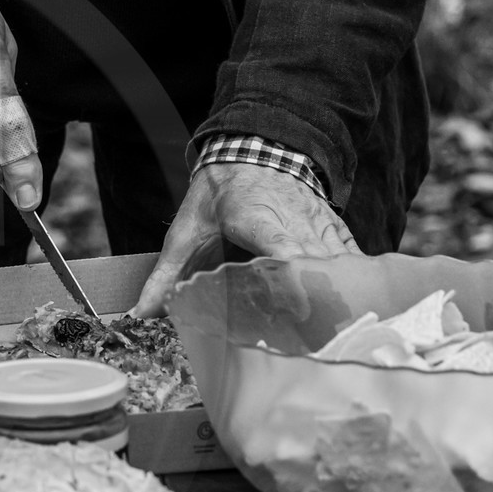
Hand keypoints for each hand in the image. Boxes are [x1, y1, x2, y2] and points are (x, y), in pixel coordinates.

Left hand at [131, 163, 361, 316]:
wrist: (256, 149)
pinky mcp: (335, 230)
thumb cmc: (217, 194)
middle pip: (315, 265)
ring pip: (340, 265)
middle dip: (315, 303)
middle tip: (311, 343)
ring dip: (337, 299)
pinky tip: (353, 316)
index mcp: (255, 219)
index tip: (294, 310)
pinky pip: (352, 261)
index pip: (281, 249)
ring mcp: (320, 226)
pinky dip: (353, 287)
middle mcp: (294, 221)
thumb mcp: (185, 231)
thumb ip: (165, 275)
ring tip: (333, 338)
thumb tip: (139, 313)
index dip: (291, 279)